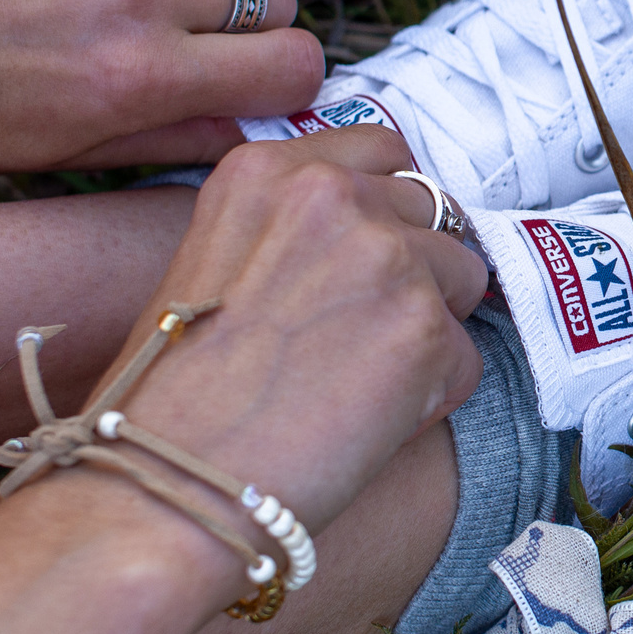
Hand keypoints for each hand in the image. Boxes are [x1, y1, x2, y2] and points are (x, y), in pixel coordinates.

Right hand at [90, 125, 487, 530]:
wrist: (166, 483)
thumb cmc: (175, 397)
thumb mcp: (214, 262)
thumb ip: (296, 230)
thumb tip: (383, 234)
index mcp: (267, 170)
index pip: (383, 150)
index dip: (391, 207)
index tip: (376, 251)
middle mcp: (329, 194)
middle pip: (433, 212)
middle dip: (415, 271)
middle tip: (357, 339)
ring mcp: (384, 255)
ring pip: (462, 278)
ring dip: (429, 330)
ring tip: (358, 383)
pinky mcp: (424, 327)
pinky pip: (466, 358)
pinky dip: (434, 396)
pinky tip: (367, 422)